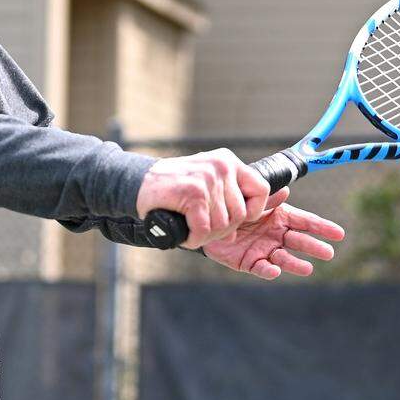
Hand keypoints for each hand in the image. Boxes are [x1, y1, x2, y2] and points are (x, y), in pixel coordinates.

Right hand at [135, 148, 269, 248]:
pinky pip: (204, 230)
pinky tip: (184, 233)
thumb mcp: (206, 184)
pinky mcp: (193, 193)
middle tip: (203, 229)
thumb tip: (244, 227)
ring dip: (206, 236)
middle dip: (223, 230)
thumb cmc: (173, 188)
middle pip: (240, 214)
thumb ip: (227, 199)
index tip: (235, 220)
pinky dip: (193, 238)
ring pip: (222, 225)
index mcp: (228, 161)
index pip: (261, 189)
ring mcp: (207, 178)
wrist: (138, 182)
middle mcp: (221, 166)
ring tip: (191, 229)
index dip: (253, 211)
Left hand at [201, 188, 345, 279]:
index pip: (305, 222)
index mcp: (281, 218)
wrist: (212, 221)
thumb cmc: (237, 207)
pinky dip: (268, 271)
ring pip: (284, 258)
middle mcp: (276, 235)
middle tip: (329, 253)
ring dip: (296, 264)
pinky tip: (274, 270)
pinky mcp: (250, 263)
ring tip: (308, 269)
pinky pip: (261, 268)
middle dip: (314, 247)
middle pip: (299, 241)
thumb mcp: (253, 199)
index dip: (322, 227)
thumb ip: (268, 198)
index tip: (339, 234)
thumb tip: (286, 191)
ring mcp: (265, 250)